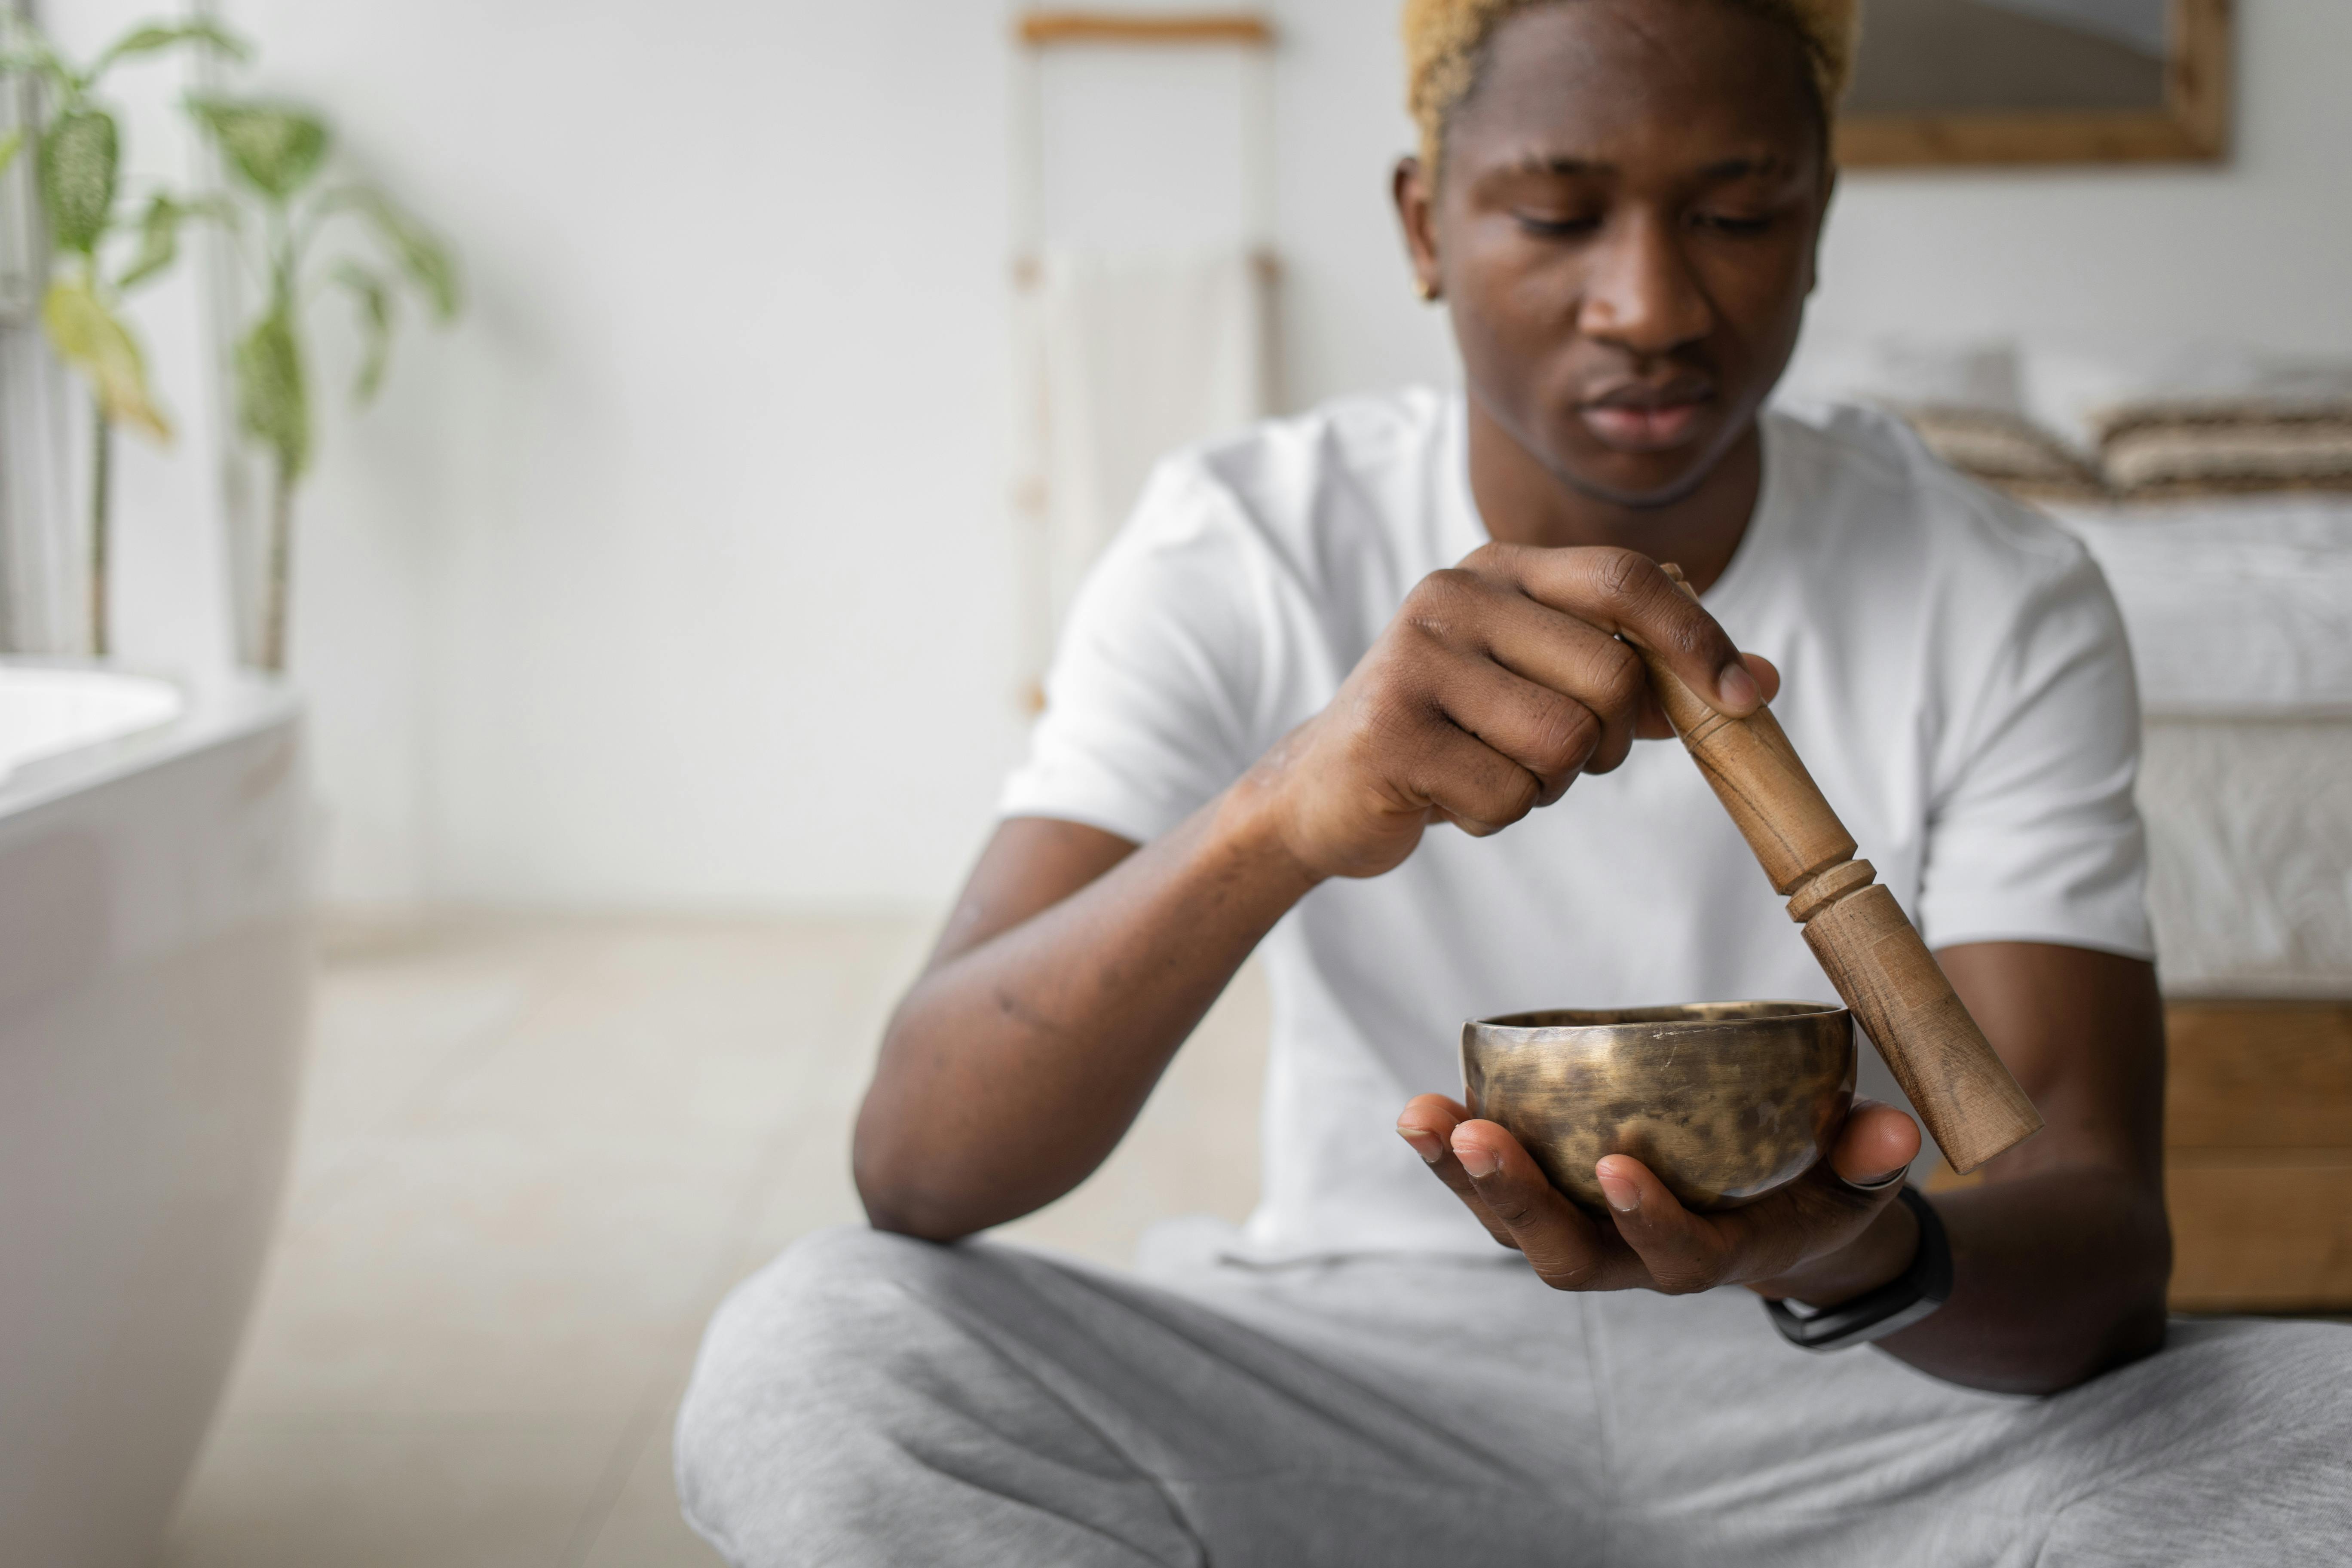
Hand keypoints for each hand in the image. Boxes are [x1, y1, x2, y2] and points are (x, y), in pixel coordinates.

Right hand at [1242, 544, 1777, 882]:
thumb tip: (1759, 682)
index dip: (1696, 636)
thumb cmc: (1454, 734)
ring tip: (1492, 772)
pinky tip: (1449, 797)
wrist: (1322, 787)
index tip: (1740, 696)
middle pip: (1609, 675)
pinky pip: (1507, 794)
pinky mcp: (1389, 732)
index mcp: (1500, 570)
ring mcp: (1414, 659)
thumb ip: (1645, 679)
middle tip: (1559, 758)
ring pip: (1563, 743)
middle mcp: (1454, 597)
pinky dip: (1496, 815)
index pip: (1625, 579)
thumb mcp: (1546, 687)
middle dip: (1607, 742)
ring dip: (1547, 785)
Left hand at [1395, 1095, 1924, 1302]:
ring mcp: (1587, 1233)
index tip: (1618, 1167)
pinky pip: (1495, 1190)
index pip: (1680, 1258)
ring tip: (1420, 1118)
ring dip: (1460, 1177)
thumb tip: (1894, 1132)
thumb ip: (1870, 1160)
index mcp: (1718, 1255)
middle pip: (1565, 1253)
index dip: (1649, 1221)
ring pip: (1512, 1225)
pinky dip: (1453, 1155)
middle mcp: (1637, 1259)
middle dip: (1516, 1198)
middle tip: (1474, 1138)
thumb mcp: (1856, 1183)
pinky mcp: (1554, 1199)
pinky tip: (1422, 1111)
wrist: (1774, 1224)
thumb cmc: (1815, 1191)